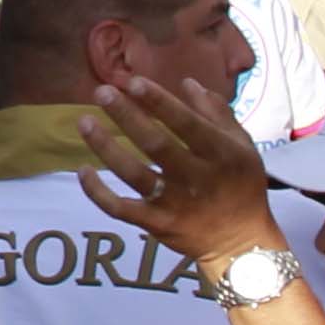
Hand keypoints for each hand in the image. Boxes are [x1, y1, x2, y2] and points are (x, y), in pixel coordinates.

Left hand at [71, 77, 280, 265]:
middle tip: (102, 92)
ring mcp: (174, 203)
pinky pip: (121, 209)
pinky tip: (83, 170)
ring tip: (84, 122)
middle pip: (155, 144)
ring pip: (133, 174)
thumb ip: (216, 113)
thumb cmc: (241, 184)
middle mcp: (196, 178)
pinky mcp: (157, 224)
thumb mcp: (242, 145)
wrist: (241, 243)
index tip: (133, 82)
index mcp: (220, 154)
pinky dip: (99, 192)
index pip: (186, 123)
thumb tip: (187, 82)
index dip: (158, 101)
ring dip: (106, 147)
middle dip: (126, 116)